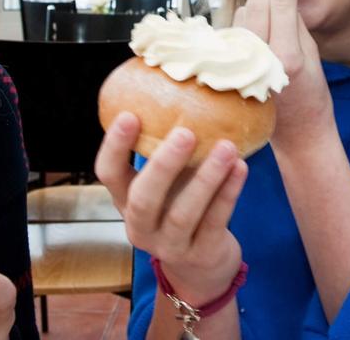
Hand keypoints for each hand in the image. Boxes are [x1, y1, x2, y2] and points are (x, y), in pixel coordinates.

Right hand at [94, 112, 246, 303]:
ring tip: (226, 147)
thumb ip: (166, 147)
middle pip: (143, 199)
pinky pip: (215, 222)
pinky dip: (229, 193)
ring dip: (207, 178)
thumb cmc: (182, 205)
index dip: (114, 146)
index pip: (107, 174)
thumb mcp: (168, 182)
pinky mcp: (201, 255)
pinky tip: (241, 167)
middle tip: (185, 132)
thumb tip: (183, 83)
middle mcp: (141, 226)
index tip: (128, 114)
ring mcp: (170, 246)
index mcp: (126, 201)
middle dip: (163, 165)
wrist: (203, 267)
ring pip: (184, 214)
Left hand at [235, 0, 333, 146]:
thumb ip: (295, 21)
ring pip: (244, 11)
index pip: (280, 1)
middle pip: (258, 2)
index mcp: (287, 57)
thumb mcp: (313, 54)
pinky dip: (248, 17)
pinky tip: (261, 19)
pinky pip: (237, 27)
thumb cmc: (311, 94)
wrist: (296, 132)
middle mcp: (260, 59)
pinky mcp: (230, 65)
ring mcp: (241, 63)